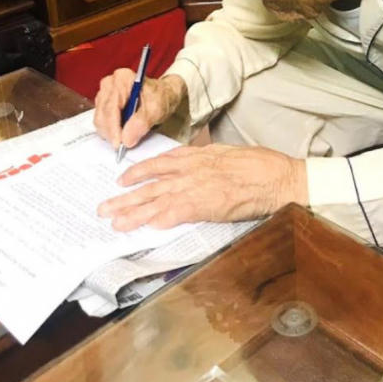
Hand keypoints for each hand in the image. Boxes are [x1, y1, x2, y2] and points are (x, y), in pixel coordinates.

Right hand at [94, 69, 186, 148]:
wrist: (164, 94)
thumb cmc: (161, 97)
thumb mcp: (157, 109)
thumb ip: (141, 123)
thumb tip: (127, 138)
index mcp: (122, 79)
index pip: (111, 107)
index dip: (113, 127)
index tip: (118, 143)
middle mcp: (110, 83)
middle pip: (102, 113)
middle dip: (111, 132)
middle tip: (122, 145)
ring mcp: (105, 92)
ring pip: (100, 118)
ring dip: (110, 131)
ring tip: (124, 138)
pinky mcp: (104, 102)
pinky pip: (102, 119)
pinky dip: (110, 129)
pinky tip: (121, 133)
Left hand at [97, 144, 307, 230]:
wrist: (278, 177)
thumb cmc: (261, 165)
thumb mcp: (230, 153)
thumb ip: (209, 160)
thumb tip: (197, 167)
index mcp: (199, 156)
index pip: (161, 162)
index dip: (139, 171)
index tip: (123, 179)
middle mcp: (193, 169)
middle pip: (152, 183)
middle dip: (126, 196)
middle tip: (104, 207)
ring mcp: (199, 187)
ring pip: (158, 199)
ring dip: (134, 212)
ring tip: (114, 221)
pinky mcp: (207, 205)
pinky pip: (177, 213)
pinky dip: (160, 220)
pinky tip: (145, 228)